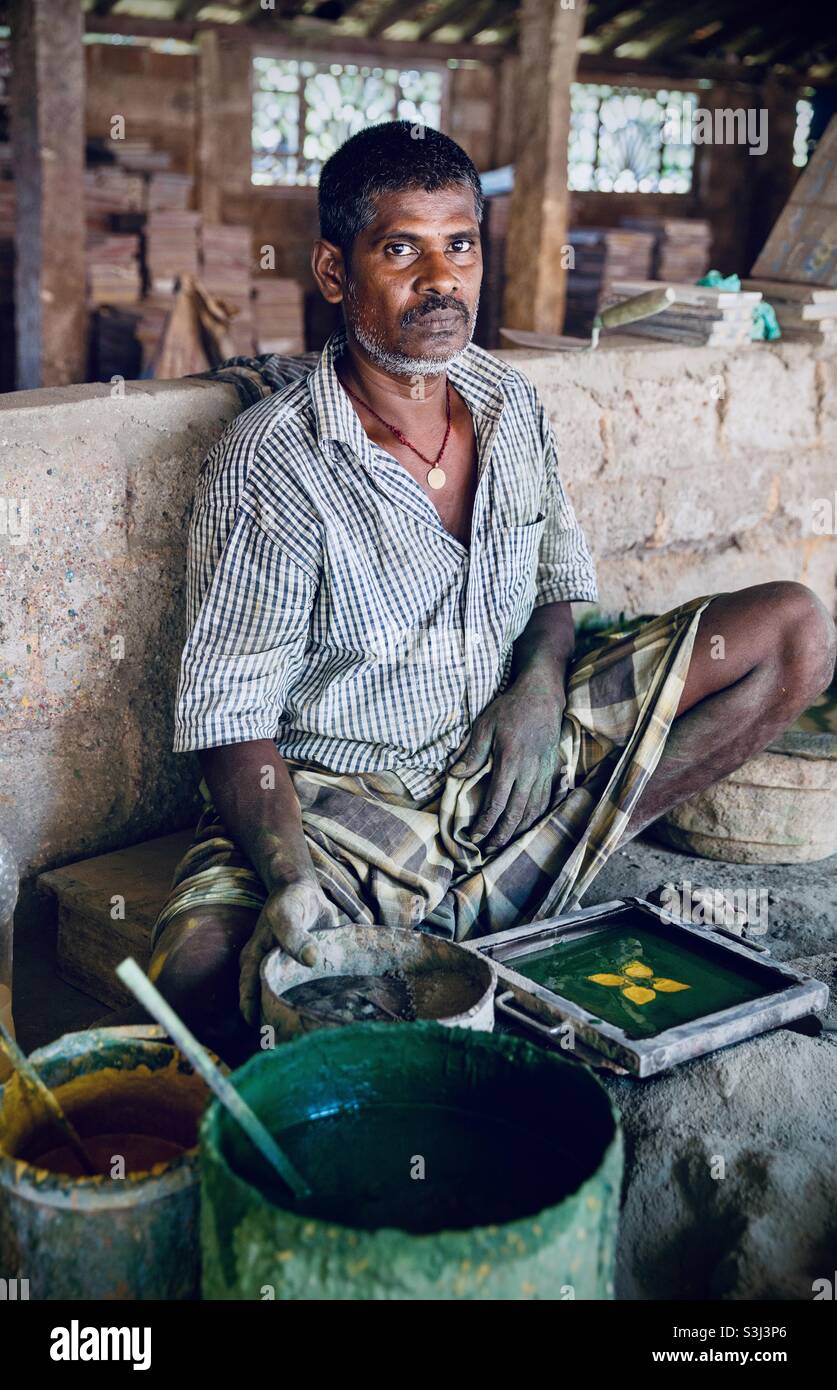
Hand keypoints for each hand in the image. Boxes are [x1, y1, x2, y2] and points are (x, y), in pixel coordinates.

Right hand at [238, 878, 331, 1024]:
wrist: (303, 890)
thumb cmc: (289, 900)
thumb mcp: (287, 912)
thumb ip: (294, 934)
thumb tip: (309, 960)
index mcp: (254, 961)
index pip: (250, 997)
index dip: (257, 1017)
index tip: (270, 1037)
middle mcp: (266, 971)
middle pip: (267, 1006)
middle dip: (277, 1026)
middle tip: (295, 1045)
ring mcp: (285, 974)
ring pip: (287, 1002)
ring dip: (296, 1018)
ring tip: (311, 1038)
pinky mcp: (303, 972)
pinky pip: (306, 994)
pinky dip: (312, 1005)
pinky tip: (328, 1017)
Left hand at [449, 673, 565, 850]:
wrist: (542, 696)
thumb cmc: (510, 709)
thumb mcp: (484, 725)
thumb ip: (472, 753)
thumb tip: (455, 775)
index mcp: (510, 761)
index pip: (497, 802)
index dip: (485, 824)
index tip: (474, 837)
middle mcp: (529, 771)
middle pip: (516, 813)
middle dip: (501, 835)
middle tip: (487, 848)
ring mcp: (544, 772)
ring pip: (533, 811)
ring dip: (518, 831)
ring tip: (503, 843)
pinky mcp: (552, 770)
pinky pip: (545, 801)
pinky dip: (535, 818)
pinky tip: (525, 826)